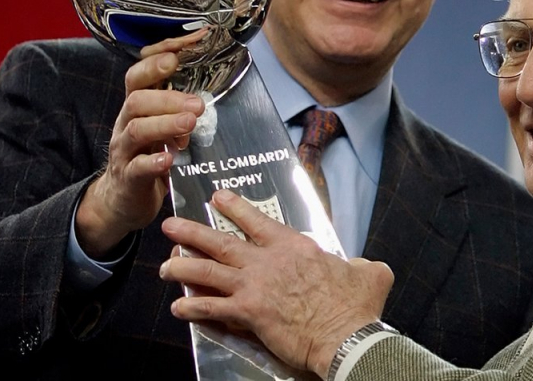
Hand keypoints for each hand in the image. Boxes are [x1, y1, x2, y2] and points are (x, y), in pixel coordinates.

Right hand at [75, 28, 209, 257]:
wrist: (122, 200)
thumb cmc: (148, 157)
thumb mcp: (164, 128)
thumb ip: (181, 110)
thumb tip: (211, 90)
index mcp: (137, 107)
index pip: (140, 74)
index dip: (160, 57)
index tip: (187, 46)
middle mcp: (126, 123)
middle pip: (137, 99)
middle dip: (168, 97)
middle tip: (199, 103)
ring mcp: (124, 151)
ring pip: (136, 129)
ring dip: (165, 123)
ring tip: (190, 123)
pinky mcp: (128, 178)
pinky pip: (137, 168)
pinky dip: (153, 163)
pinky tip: (169, 160)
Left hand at [159, 190, 393, 377]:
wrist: (345, 334)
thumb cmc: (356, 305)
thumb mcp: (369, 274)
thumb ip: (361, 266)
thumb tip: (365, 267)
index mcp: (295, 247)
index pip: (258, 221)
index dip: (235, 208)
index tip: (218, 198)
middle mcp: (268, 261)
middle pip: (221, 243)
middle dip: (193, 233)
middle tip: (172, 225)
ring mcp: (255, 286)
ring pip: (208, 273)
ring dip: (183, 269)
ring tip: (164, 267)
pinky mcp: (249, 313)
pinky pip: (213, 308)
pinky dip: (193, 308)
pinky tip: (179, 308)